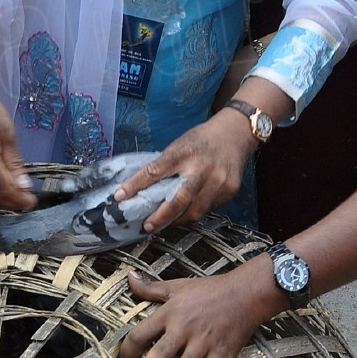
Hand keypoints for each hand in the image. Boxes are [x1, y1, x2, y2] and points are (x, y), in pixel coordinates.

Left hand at [111, 108, 254, 231]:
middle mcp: (201, 168)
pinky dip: (197, 212)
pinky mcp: (230, 189)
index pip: (155, 171)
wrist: (237, 132)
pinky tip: (189, 211)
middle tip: (147, 226)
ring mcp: (218, 180)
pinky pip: (210, 209)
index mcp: (183, 153)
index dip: (135, 185)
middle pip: (178, 199)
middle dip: (160, 216)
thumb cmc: (202, 139)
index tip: (120, 196)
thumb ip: (167, 164)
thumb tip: (144, 186)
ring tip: (166, 223)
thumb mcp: (181, 144)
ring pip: (195, 211)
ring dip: (178, 220)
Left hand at [119, 268, 269, 357]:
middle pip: (162, 351)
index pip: (142, 332)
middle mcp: (184, 329)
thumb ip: (150, 288)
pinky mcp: (221, 352)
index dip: (129, 349)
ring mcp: (203, 343)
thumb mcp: (177, 286)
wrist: (244, 293)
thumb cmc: (210, 290)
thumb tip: (129, 277)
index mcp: (170, 314)